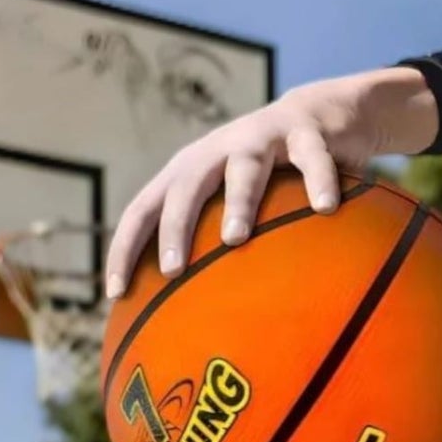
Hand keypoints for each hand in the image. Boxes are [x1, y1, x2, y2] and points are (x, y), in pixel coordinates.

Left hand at [104, 67, 436, 297]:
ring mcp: (260, 137)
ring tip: (234, 238)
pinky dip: (318, 181)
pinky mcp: (305, 132)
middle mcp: (217, 152)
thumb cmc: (272, 177)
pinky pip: (312, 159)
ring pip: (243, 169)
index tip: (116, 295)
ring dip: (237, 202)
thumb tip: (199, 327)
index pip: (142, 210)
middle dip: (173, 228)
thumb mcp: (234, 204)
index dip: (124, 249)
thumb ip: (215, 251)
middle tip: (170, 270)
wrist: (322, 115)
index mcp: (189, 172)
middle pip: (184, 187)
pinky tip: (326, 208)